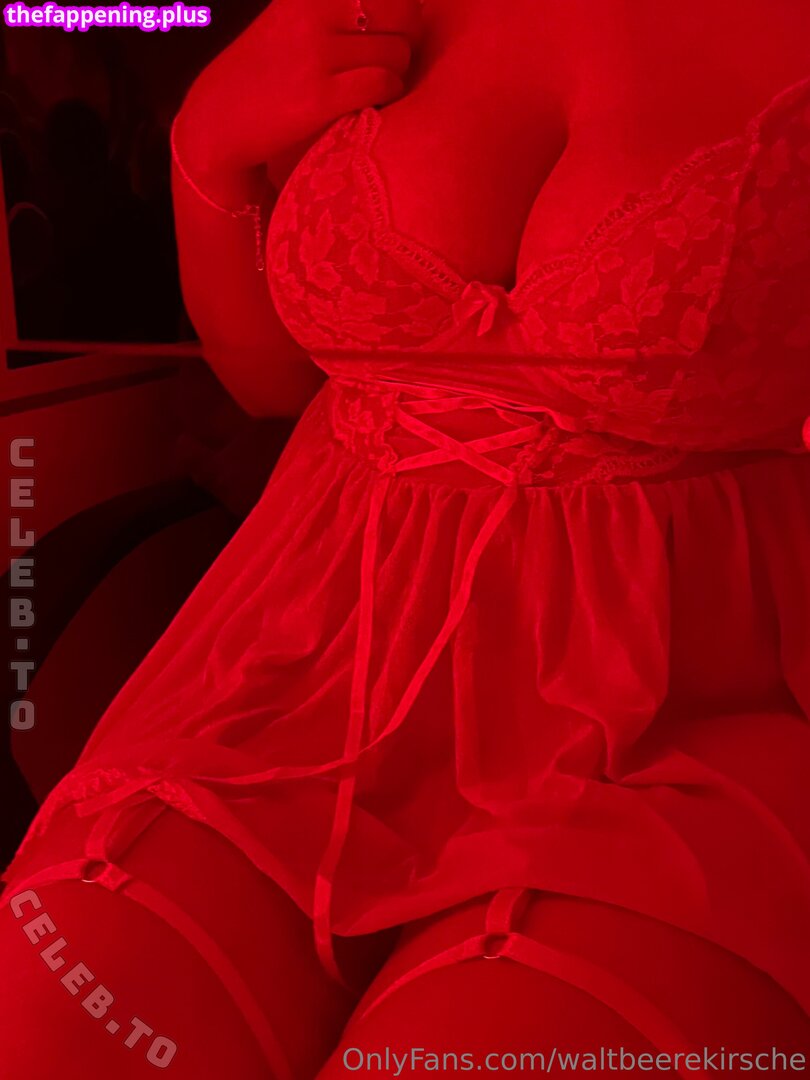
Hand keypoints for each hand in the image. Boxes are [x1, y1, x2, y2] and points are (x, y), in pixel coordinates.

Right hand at [176, 0, 421, 183]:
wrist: (219, 119)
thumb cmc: (264, 71)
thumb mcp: (292, 19)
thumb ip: (333, 9)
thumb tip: (399, 6)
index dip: (401, 11)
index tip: (391, 32)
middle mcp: (314, 14)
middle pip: (401, 17)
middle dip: (404, 41)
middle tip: (388, 63)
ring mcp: (317, 55)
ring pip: (397, 53)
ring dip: (397, 73)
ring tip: (377, 85)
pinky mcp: (321, 96)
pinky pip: (382, 84)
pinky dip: (388, 94)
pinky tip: (374, 101)